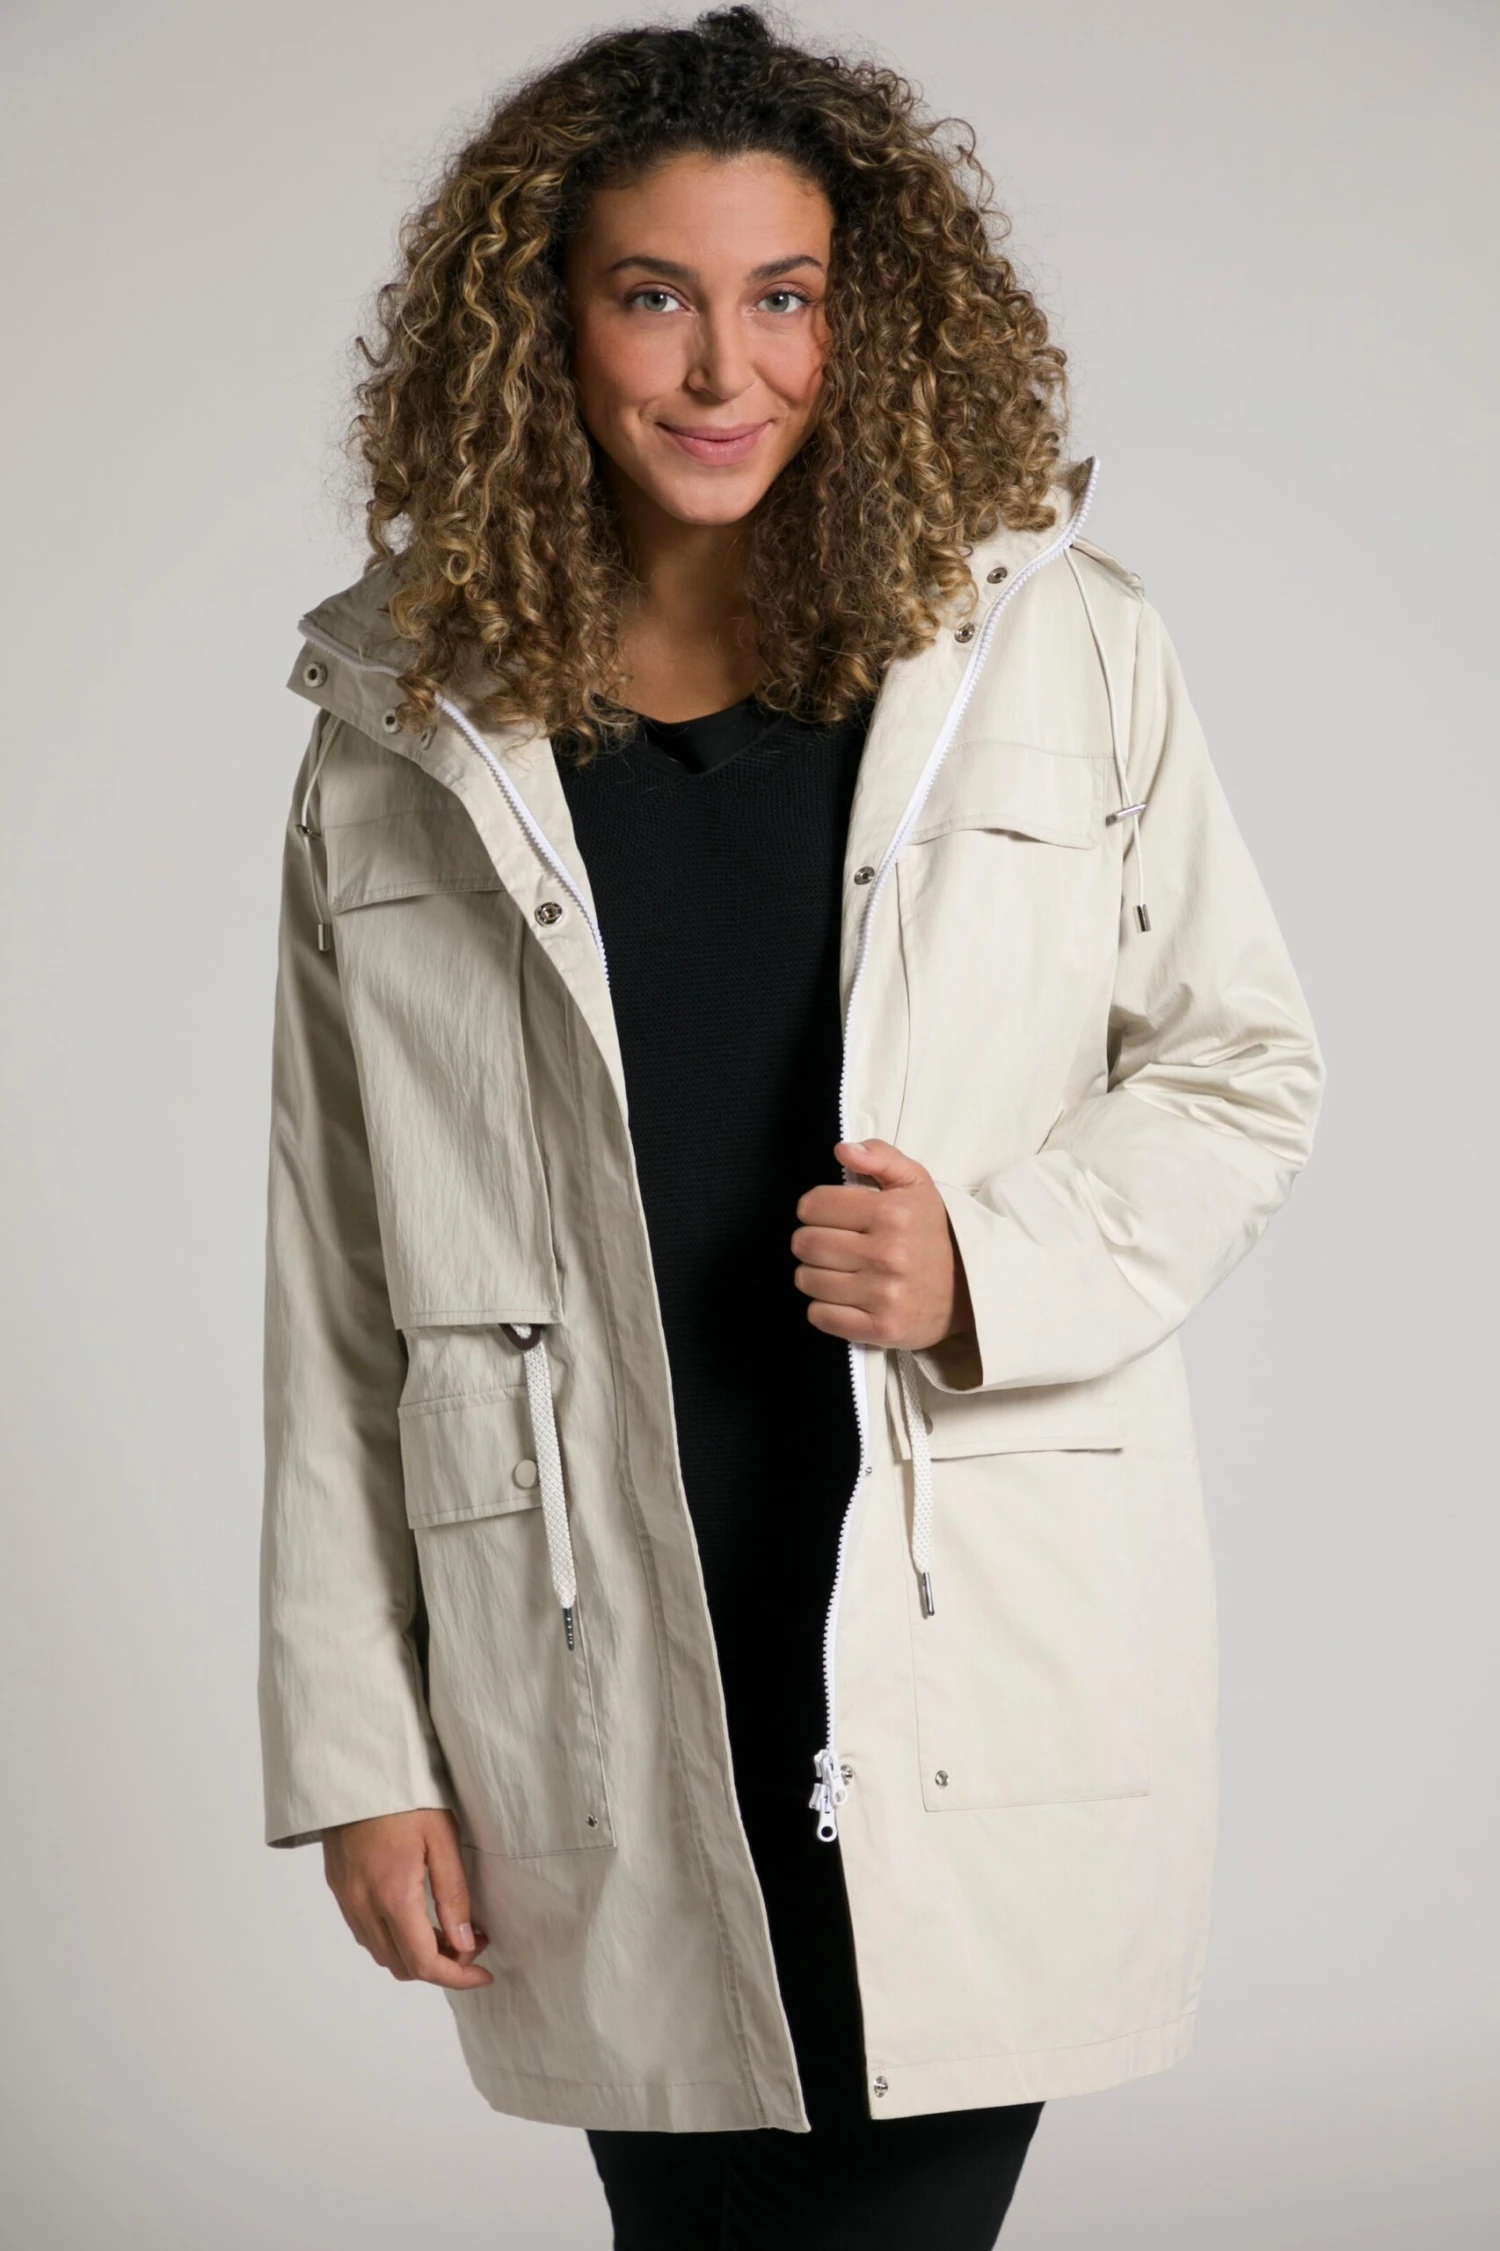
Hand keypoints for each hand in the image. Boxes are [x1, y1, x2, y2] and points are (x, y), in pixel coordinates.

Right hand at [323, 1808, 492, 1989]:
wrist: (354, 1769)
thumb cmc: (403, 1795)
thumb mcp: (440, 1837)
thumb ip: (453, 1894)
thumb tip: (465, 1943)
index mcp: (392, 1895)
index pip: (423, 1962)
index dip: (457, 1977)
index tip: (483, 1974)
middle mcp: (364, 1906)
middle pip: (402, 1966)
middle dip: (441, 1966)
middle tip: (472, 1942)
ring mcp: (347, 1900)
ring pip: (382, 1954)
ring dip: (416, 1955)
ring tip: (448, 1930)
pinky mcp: (339, 1889)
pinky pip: (366, 1933)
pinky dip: (394, 1940)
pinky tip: (416, 1917)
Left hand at [791, 1139, 974, 1350]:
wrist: (972, 1288)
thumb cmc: (934, 1233)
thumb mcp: (916, 1183)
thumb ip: (880, 1157)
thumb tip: (843, 1150)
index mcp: (891, 1213)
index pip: (813, 1206)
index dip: (815, 1208)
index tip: (830, 1215)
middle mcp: (887, 1254)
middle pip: (805, 1243)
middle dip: (811, 1240)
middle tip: (832, 1243)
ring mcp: (884, 1295)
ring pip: (808, 1279)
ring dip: (815, 1274)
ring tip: (839, 1270)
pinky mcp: (881, 1329)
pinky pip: (820, 1316)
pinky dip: (824, 1308)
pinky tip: (843, 1297)